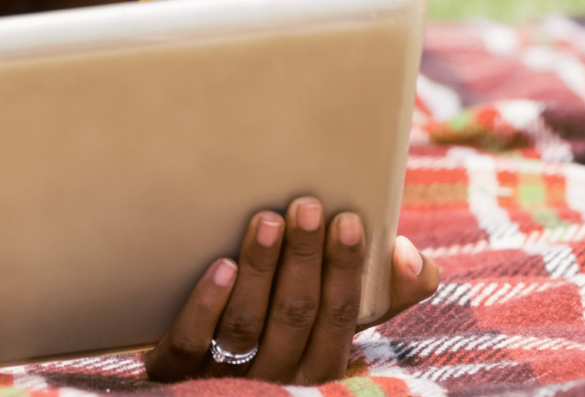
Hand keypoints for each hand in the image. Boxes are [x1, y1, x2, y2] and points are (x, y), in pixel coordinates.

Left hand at [145, 198, 438, 382]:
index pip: (340, 316)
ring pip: (246, 325)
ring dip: (260, 269)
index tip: (348, 220)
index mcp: (321, 365)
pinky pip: (191, 345)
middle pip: (295, 314)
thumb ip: (386, 290)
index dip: (347, 269)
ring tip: (266, 220)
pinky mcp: (175, 375)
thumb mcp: (338, 319)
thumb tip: (408, 252)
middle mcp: (278, 377)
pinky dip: (207, 307)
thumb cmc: (288, 333)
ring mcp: (226, 379)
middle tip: (306, 205)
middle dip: (304, 258)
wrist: (207, 380)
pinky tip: (220, 268)